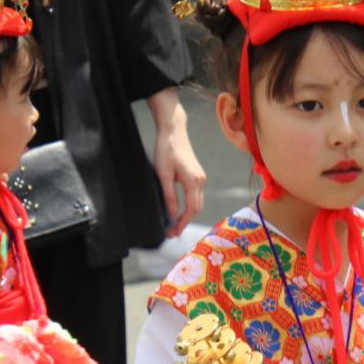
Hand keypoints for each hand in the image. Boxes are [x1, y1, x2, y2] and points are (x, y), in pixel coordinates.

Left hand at [148, 90, 205, 238]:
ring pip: (197, 203)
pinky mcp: (197, 175)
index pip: (191, 208)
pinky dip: (190, 206)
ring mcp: (200, 178)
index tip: (174, 232)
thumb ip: (169, 196)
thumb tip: (172, 214)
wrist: (174, 131)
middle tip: (173, 232)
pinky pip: (196, 196)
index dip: (182, 222)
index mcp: (193, 181)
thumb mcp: (163, 174)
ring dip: (188, 215)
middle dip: (186, 222)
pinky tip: (180, 211)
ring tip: (175, 224)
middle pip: (197, 208)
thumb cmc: (166, 149)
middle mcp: (201, 180)